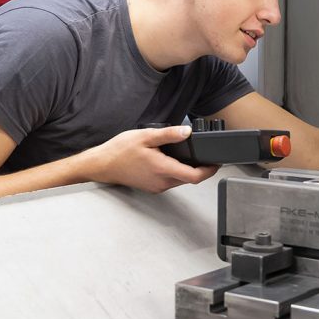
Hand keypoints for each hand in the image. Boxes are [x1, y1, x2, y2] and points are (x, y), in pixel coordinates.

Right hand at [75, 125, 217, 192]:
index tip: (216, 163)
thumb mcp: (145, 136)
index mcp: (162, 169)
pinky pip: (170, 181)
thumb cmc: (119, 151)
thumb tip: (187, 132)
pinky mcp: (152, 187)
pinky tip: (170, 160)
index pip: (194, 176)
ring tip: (188, 155)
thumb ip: (168, 134)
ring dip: (187, 170)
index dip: (209, 171)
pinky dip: (175, 172)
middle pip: (189, 179)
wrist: (101, 165)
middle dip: (199, 168)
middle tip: (205, 155)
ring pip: (180, 180)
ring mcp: (156, 187)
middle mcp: (161, 182)